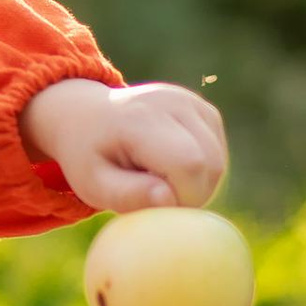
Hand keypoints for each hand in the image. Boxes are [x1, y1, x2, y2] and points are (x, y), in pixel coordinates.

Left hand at [20, 77, 227, 214]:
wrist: (86, 115)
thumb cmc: (89, 156)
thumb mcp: (92, 183)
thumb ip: (127, 195)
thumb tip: (168, 199)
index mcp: (141, 118)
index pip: (189, 164)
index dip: (181, 197)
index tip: (152, 202)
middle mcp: (173, 102)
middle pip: (211, 165)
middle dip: (190, 195)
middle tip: (154, 196)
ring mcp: (192, 102)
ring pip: (219, 163)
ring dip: (196, 185)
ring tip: (158, 180)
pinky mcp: (204, 110)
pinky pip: (218, 154)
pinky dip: (200, 172)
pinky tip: (170, 166)